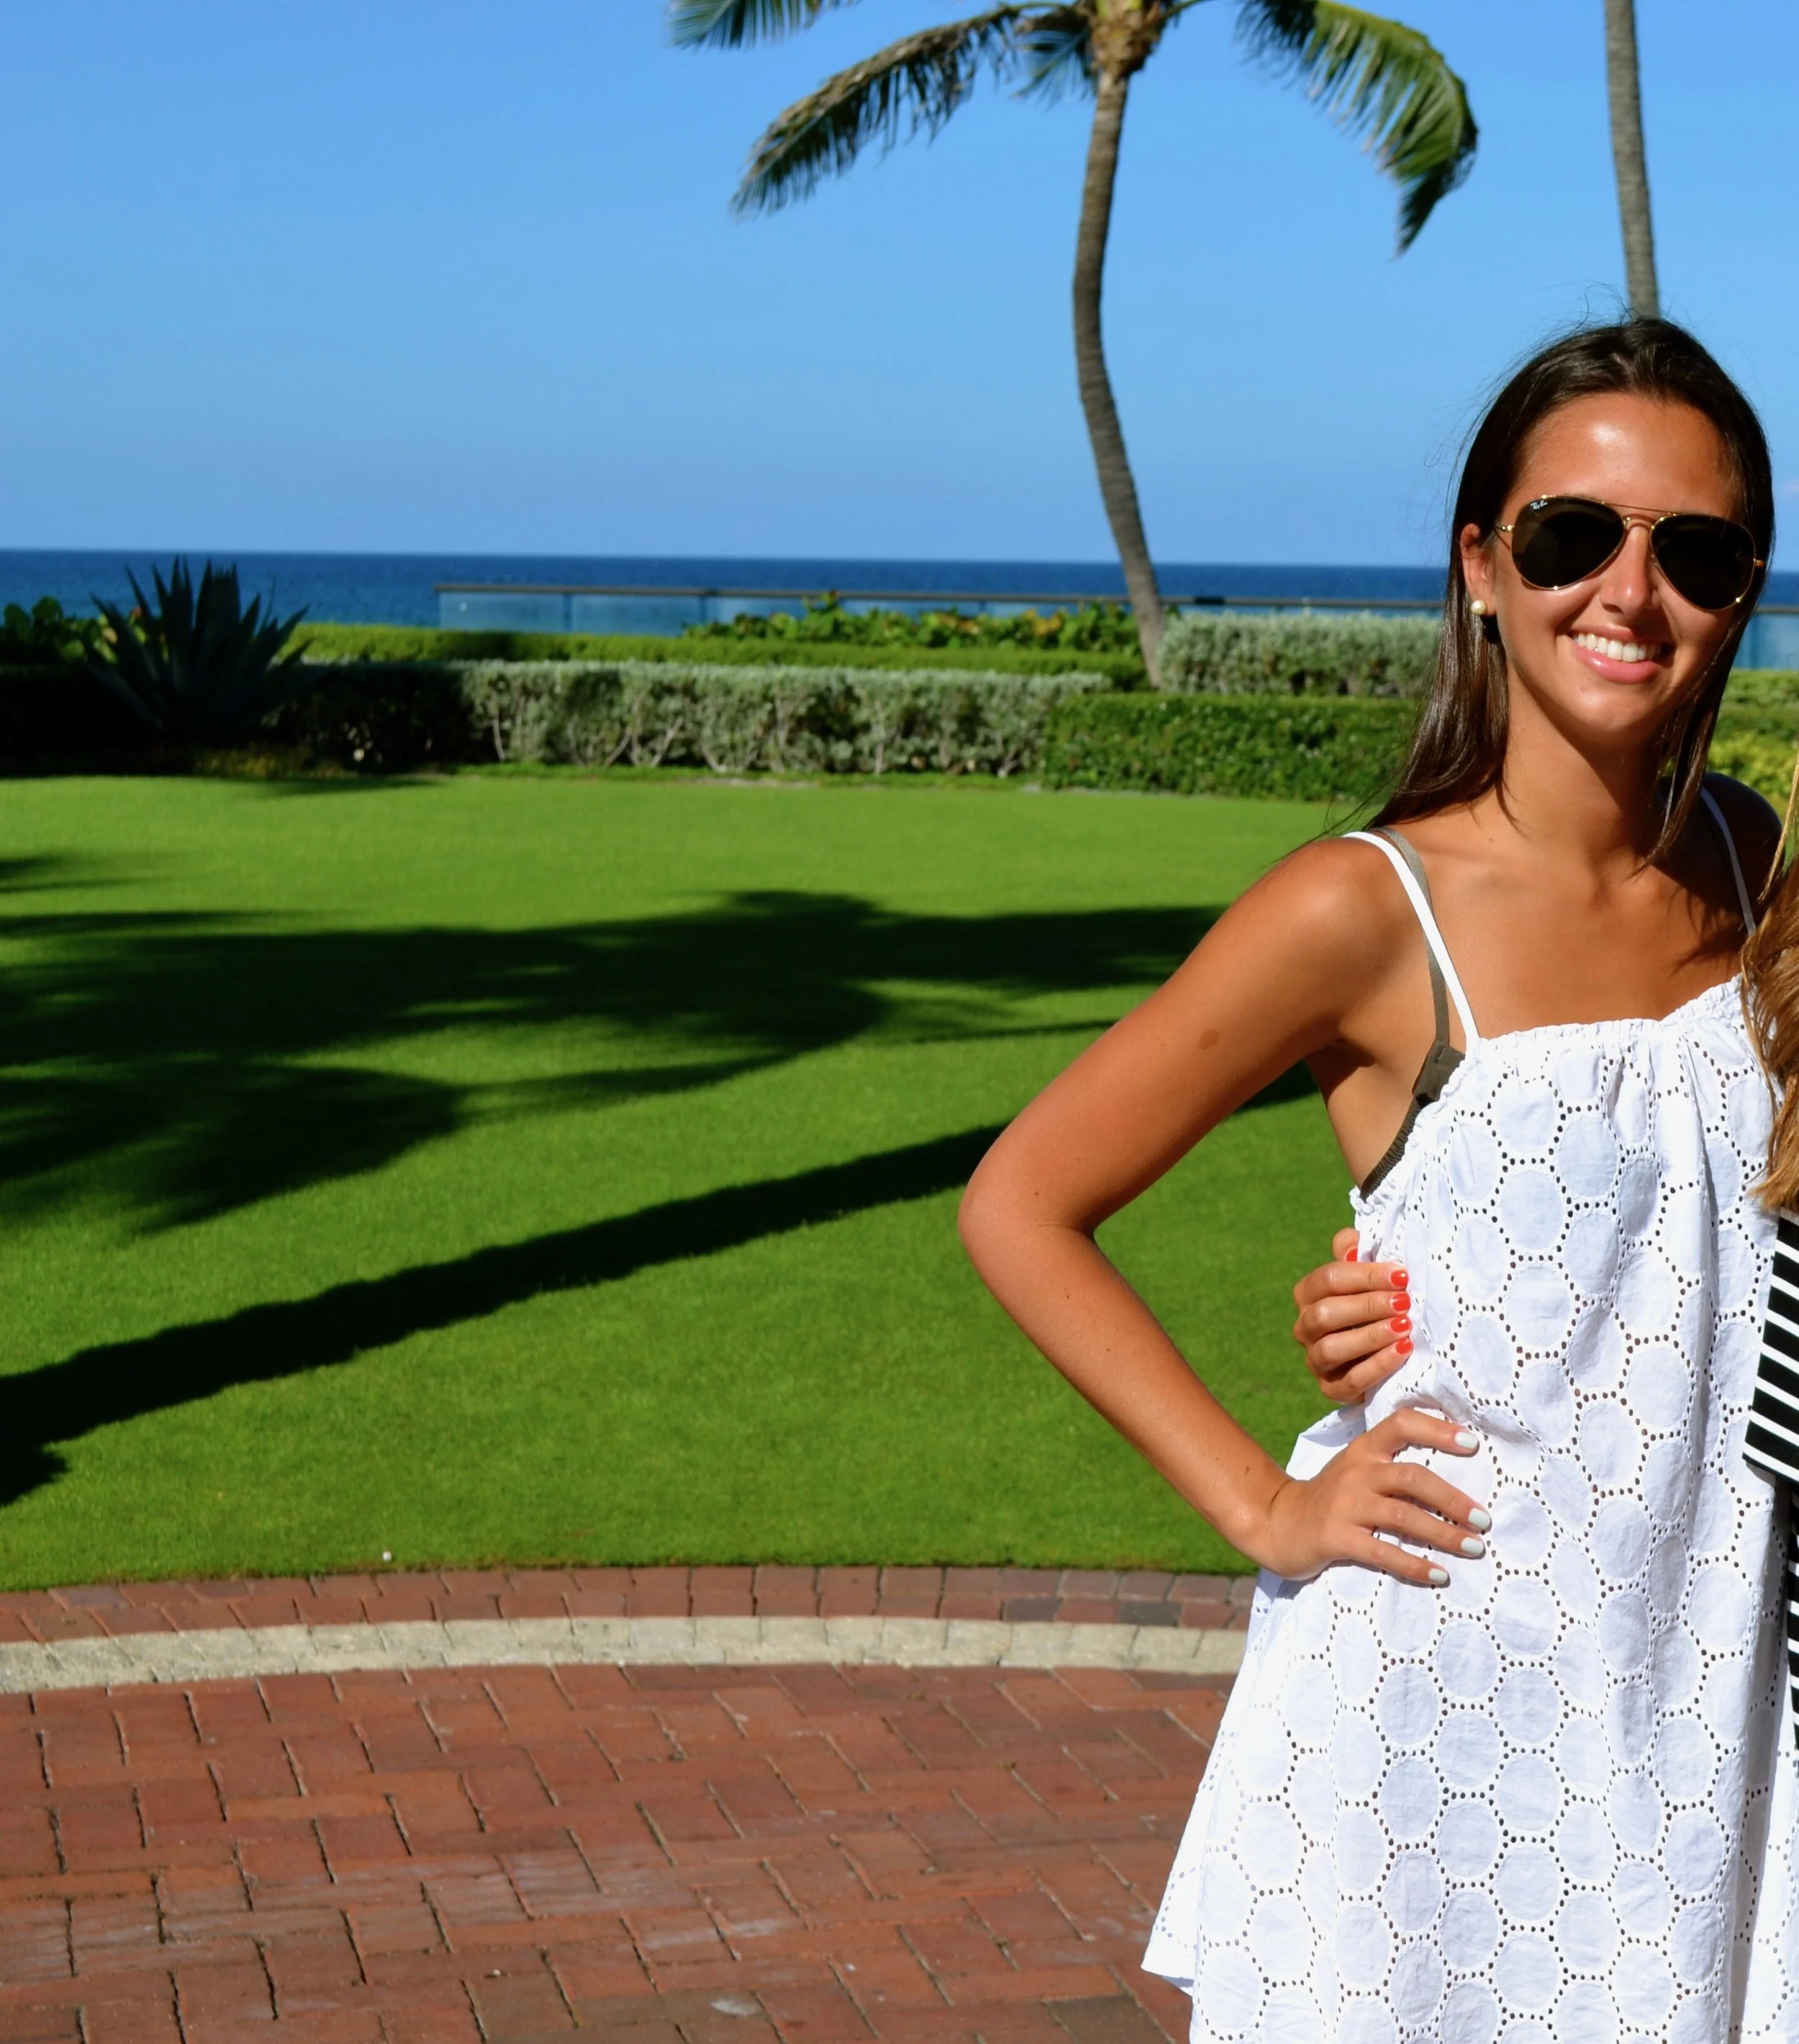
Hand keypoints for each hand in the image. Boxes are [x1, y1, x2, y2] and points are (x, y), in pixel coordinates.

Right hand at [1256, 1407, 1488, 1585]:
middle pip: (1412, 1477)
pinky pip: (1382, 1552)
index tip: (1473, 1444)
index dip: (1438, 1430)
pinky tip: (1439, 1575)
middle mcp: (1355, 1471)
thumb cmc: (1332, 1497)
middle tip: (1483, 1520)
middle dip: (1453, 1499)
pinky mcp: (1335, 1537)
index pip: (1402, 1424)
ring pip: (1403, 1516)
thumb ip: (1392, 1463)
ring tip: (1473, 1547)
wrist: (1277, 1522)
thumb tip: (1456, 1472)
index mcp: (1364, 1449)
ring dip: (1443, 1533)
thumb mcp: (1356, 1468)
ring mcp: (1344, 1504)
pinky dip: (1414, 1565)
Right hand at [1292, 1225, 1412, 1404]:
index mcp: (1309, 1294)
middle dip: (1368, 1306)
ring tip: (1404, 1326)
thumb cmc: (1380, 1301)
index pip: (1328, 1280)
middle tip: (1404, 1302)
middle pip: (1325, 1314)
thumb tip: (1352, 1246)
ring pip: (1330, 1348)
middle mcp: (1305, 1327)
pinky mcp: (1333, 1389)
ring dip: (1370, 1336)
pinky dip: (1378, 1365)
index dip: (1365, 1276)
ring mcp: (1317, 1361)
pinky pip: (1350, 1381)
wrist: (1390, 1350)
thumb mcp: (1371, 1273)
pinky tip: (1403, 1351)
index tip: (1402, 1276)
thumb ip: (1358, 1251)